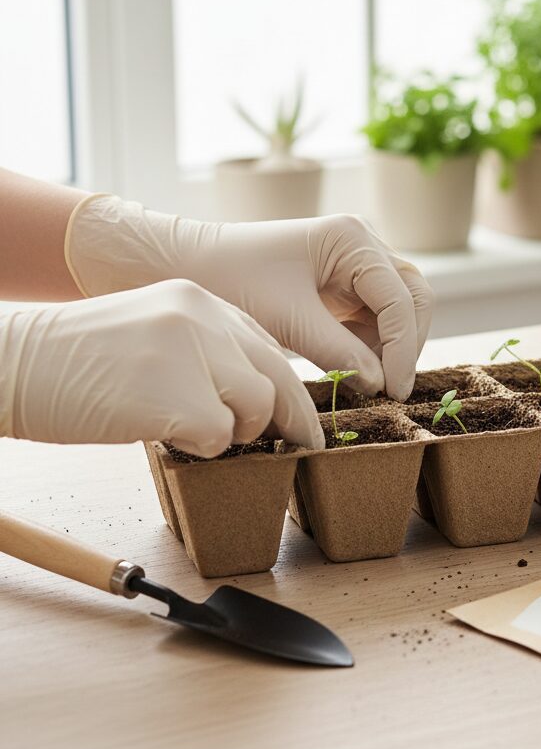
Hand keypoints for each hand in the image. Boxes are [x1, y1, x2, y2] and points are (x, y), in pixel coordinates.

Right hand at [0, 280, 323, 455]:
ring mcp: (191, 352)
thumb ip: (204, 351)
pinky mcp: (175, 394)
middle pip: (278, 376)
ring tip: (196, 433)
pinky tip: (166, 436)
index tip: (299, 418)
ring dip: (235, 432)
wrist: (10, 362)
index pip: (268, 347)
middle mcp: (203, 317)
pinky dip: (200, 448)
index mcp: (200, 301)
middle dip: (294, 418)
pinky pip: (219, 436)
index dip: (287, 388)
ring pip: (257, 407)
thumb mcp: (153, 333)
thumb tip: (253, 399)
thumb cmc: (76, 360)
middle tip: (302, 446)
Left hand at [65, 197, 433, 399]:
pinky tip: (355, 371)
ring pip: (400, 310)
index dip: (403, 348)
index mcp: (352, 238)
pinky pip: (375, 320)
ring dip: (393, 347)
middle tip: (390, 391)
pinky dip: (373, 347)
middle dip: (407, 344)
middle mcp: (362, 245)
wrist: (187, 267)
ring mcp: (356, 265)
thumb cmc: (230, 280)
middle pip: (414, 297)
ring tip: (371, 386)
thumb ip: (339, 351)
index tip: (391, 391)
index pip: (400, 298)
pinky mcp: (343, 287)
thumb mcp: (286, 320)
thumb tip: (379, 383)